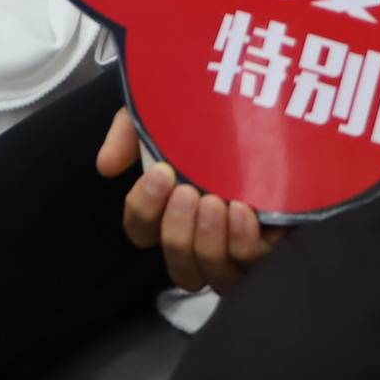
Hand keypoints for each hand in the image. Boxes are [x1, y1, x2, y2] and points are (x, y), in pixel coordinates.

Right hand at [97, 106, 272, 292]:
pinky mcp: (271, 243)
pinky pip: (251, 266)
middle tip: (188, 194)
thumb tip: (106, 166)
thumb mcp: (165, 111)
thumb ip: (130, 132)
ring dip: (208, 243)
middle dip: (177, 233)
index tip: (161, 174)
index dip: (144, 210)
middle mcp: (202, 234)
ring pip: (213, 277)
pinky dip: (243, 244)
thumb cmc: (216, 113)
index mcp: (171, 208)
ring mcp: (236, 245)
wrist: (273, 102)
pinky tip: (243, 212)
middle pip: (178, 266)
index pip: (142, 230)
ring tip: (216, 204)